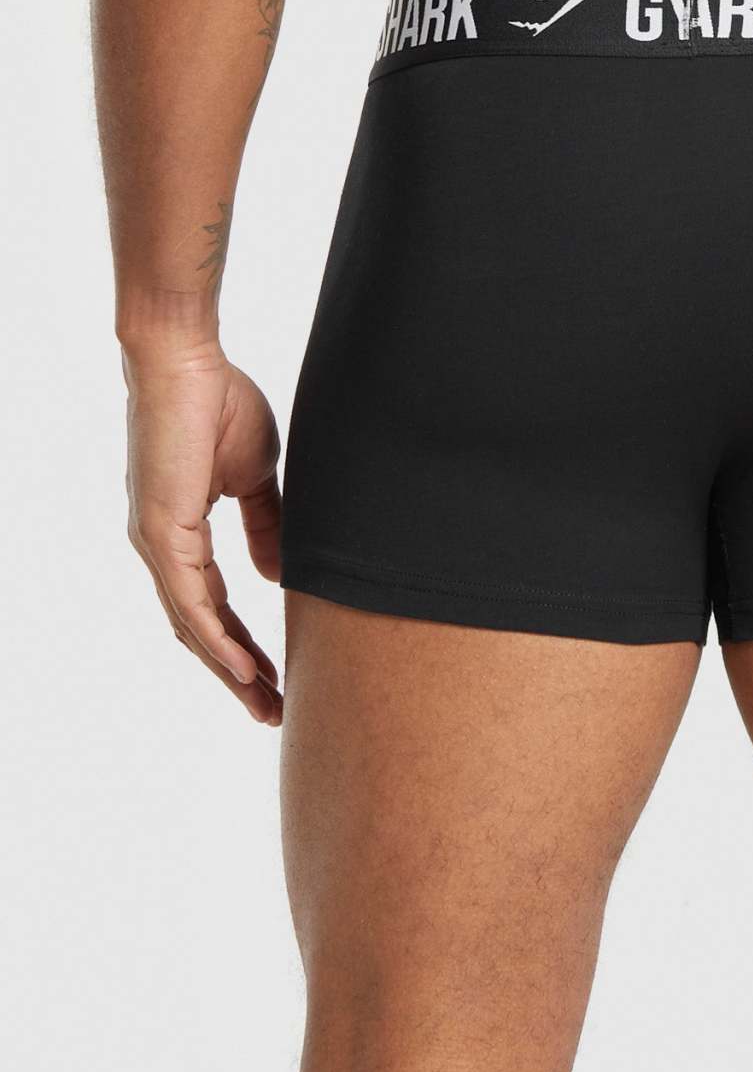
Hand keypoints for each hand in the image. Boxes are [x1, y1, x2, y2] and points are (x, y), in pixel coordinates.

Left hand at [124, 345, 283, 723]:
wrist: (187, 361)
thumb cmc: (219, 402)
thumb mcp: (257, 475)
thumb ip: (266, 525)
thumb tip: (273, 577)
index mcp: (182, 533)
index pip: (214, 605)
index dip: (244, 644)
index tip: (277, 676)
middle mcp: (162, 548)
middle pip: (200, 630)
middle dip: (238, 674)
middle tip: (272, 710)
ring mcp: (157, 543)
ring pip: (192, 626)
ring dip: (229, 670)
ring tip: (264, 703)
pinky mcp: (161, 532)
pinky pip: (190, 601)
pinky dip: (216, 639)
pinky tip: (241, 667)